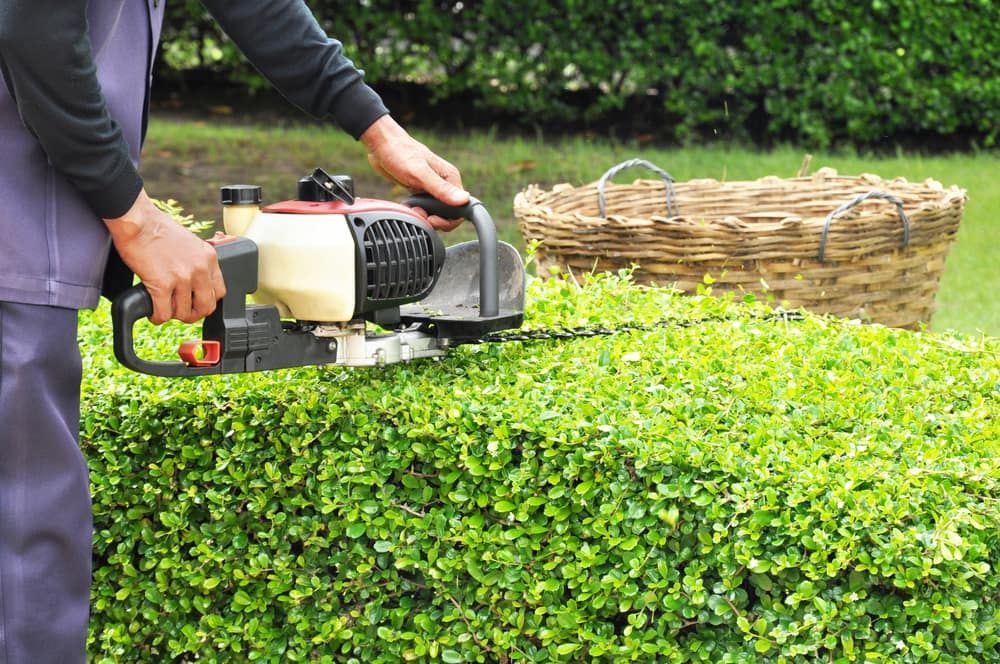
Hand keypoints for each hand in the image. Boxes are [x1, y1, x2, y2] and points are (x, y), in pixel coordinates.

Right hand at [104, 190, 225, 324]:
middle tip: (181, 311)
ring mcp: (182, 278)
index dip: (206, 301)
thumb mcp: (190, 242)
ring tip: (163, 308)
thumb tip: (195, 280)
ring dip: (172, 314)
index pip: (219, 292)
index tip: (196, 302)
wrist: (137, 219)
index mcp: (209, 258)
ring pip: (183, 313)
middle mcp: (200, 269)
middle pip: (206, 307)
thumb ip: (197, 261)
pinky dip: (157, 317)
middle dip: (193, 314)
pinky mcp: (162, 284)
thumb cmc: (156, 227)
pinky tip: (152, 312)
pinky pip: (164, 313)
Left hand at [361, 115, 468, 230]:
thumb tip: (463, 200)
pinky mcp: (421, 189)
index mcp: (450, 177)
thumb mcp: (420, 174)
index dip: (450, 220)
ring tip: (413, 209)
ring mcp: (433, 187)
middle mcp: (444, 182)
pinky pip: (425, 207)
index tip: (433, 219)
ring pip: (436, 212)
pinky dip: (418, 211)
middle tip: (420, 215)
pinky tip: (409, 206)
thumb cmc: (400, 153)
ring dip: (425, 216)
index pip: (462, 207)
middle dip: (436, 220)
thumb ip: (441, 189)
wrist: (381, 144)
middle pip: (449, 213)